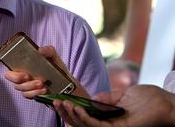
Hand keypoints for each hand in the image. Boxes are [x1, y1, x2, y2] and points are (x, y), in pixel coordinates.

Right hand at [0, 46, 86, 98]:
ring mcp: (25, 84)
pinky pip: (27, 95)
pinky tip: (44, 89)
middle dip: (15, 77)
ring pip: (18, 87)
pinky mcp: (31, 94)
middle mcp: (21, 72)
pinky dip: (34, 92)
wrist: (67, 85)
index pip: (6, 58)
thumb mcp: (54, 56)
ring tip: (42, 83)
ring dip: (29, 85)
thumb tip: (40, 50)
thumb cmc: (57, 69)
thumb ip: (48, 50)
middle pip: (8, 76)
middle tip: (26, 75)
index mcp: (23, 61)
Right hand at [54, 85, 174, 126]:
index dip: (69, 112)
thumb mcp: (122, 95)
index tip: (57, 101)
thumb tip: (90, 98)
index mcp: (110, 120)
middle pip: (80, 125)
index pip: (85, 119)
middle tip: (54, 102)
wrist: (167, 103)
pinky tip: (77, 108)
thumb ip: (106, 98)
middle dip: (65, 114)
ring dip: (71, 116)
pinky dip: (84, 119)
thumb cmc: (151, 99)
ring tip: (63, 103)